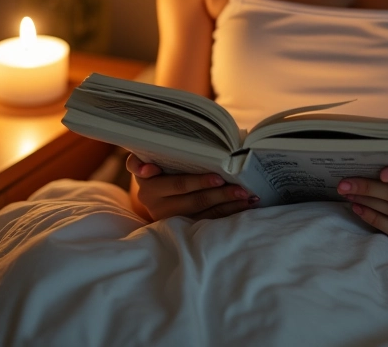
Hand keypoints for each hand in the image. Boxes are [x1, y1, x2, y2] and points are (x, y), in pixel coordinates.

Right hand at [126, 153, 259, 220]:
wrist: (149, 193)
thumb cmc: (152, 167)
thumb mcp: (143, 161)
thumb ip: (140, 161)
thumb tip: (147, 168)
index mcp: (150, 189)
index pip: (179, 184)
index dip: (198, 182)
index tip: (219, 178)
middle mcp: (160, 207)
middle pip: (195, 201)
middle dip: (220, 194)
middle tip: (241, 188)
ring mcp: (173, 220)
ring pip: (205, 213)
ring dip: (229, 204)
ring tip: (248, 196)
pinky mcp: (184, 227)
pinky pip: (210, 221)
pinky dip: (229, 212)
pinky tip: (245, 205)